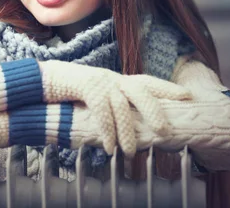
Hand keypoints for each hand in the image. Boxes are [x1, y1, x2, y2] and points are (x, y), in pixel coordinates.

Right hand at [39, 61, 191, 154]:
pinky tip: (109, 148)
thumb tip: (130, 129)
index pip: (146, 82)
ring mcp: (98, 80)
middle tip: (165, 130)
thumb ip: (112, 107)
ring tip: (130, 151)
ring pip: (121, 105)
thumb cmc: (69, 93)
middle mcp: (111, 78)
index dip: (167, 88)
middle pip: (140, 90)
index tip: (188, 96)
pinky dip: (107, 131)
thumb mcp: (95, 98)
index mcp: (116, 80)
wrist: (41, 81)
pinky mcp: (84, 85)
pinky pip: (102, 111)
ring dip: (127, 131)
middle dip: (154, 109)